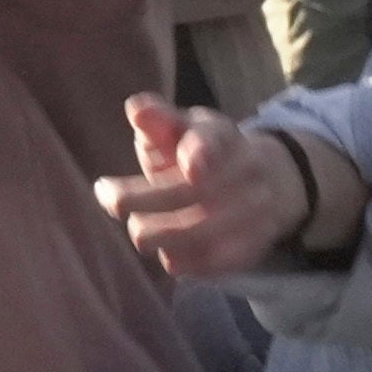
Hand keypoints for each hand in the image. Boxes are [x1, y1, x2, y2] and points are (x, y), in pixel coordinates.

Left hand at [102, 93, 316, 278]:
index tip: (190, 167)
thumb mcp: (180, 129)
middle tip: (109, 198)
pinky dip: (181, 260)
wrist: (261, 181)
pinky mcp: (251, 245)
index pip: (214, 141)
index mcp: (223, 135)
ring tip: (136, 228)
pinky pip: (211, 262)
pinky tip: (164, 251)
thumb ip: (158, 121)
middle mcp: (246, 171)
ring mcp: (254, 210)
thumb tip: (136, 109)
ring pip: (199, 232)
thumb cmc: (197, 151)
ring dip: (157, 234)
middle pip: (191, 192)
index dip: (202, 153)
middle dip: (143, 199)